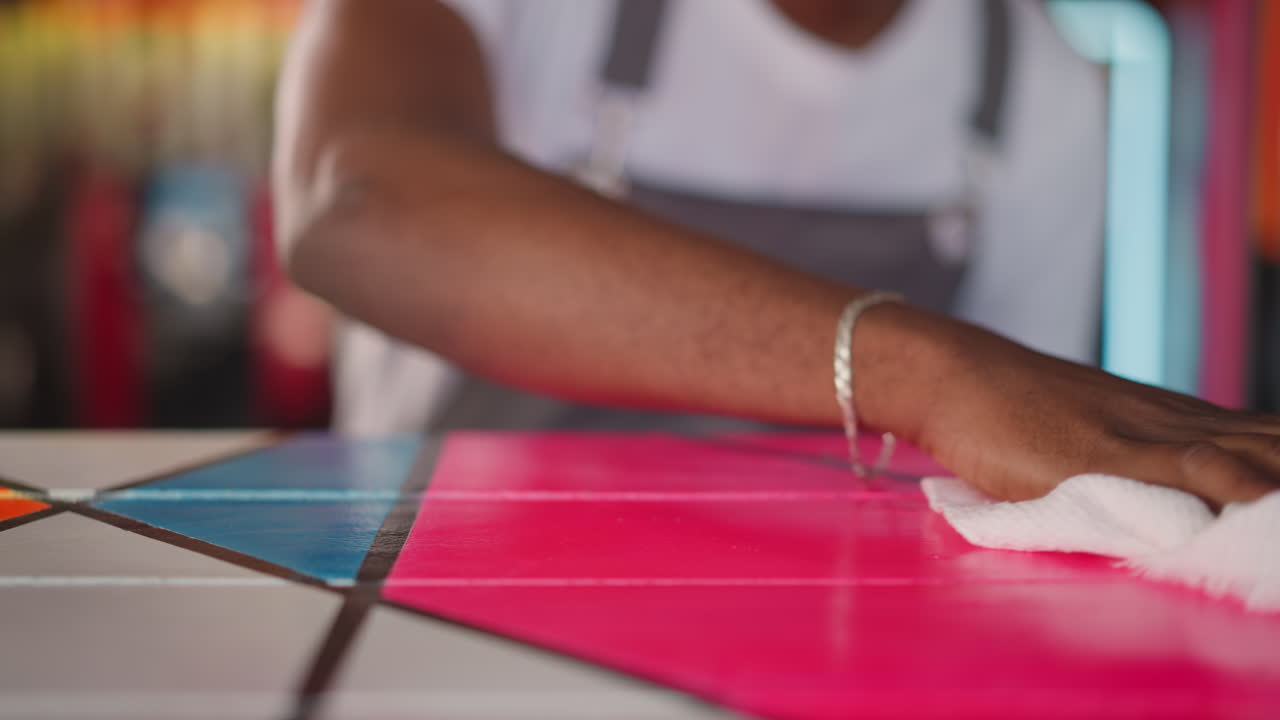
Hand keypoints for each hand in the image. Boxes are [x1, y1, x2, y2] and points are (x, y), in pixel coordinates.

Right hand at [916, 327, 1279, 506]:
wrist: (957, 375)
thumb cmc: (1012, 414)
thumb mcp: (1090, 444)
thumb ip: (1140, 475)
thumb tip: (1175, 516)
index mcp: (1181, 424)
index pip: (1273, 443)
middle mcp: (1181, 424)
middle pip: (1279, 446)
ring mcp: (1148, 436)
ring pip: (1255, 458)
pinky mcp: (1108, 455)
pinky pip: (1193, 470)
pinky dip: (1242, 486)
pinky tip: (1265, 504)